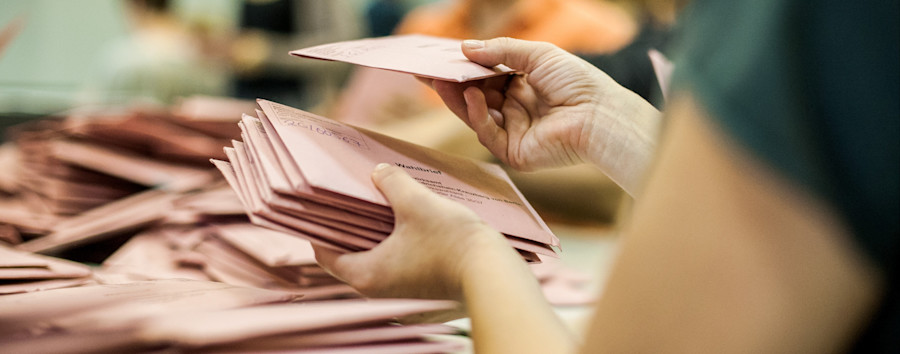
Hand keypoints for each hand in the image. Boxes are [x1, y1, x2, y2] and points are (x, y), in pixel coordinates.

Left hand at [313, 163, 518, 300]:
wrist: (494, 275)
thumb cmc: (452, 241)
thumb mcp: (416, 202)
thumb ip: (391, 183)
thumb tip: (379, 173)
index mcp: (366, 275)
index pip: (325, 254)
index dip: (321, 228)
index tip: (322, 207)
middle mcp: (379, 293)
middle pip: (352, 257)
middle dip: (353, 227)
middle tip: (355, 198)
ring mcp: (402, 297)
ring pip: (378, 262)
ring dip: (379, 236)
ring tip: (384, 206)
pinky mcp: (423, 295)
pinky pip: (400, 268)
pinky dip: (399, 247)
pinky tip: (410, 224)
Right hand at [424, 38, 660, 195]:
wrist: (600, 116)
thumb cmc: (578, 83)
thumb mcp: (538, 55)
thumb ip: (500, 50)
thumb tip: (464, 47)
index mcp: (524, 86)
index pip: (486, 77)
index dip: (464, 69)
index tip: (439, 59)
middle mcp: (516, 110)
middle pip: (475, 97)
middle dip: (452, 84)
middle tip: (426, 72)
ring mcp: (513, 132)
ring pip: (475, 116)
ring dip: (458, 98)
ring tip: (440, 80)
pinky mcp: (513, 152)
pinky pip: (487, 133)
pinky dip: (477, 114)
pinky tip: (474, 96)